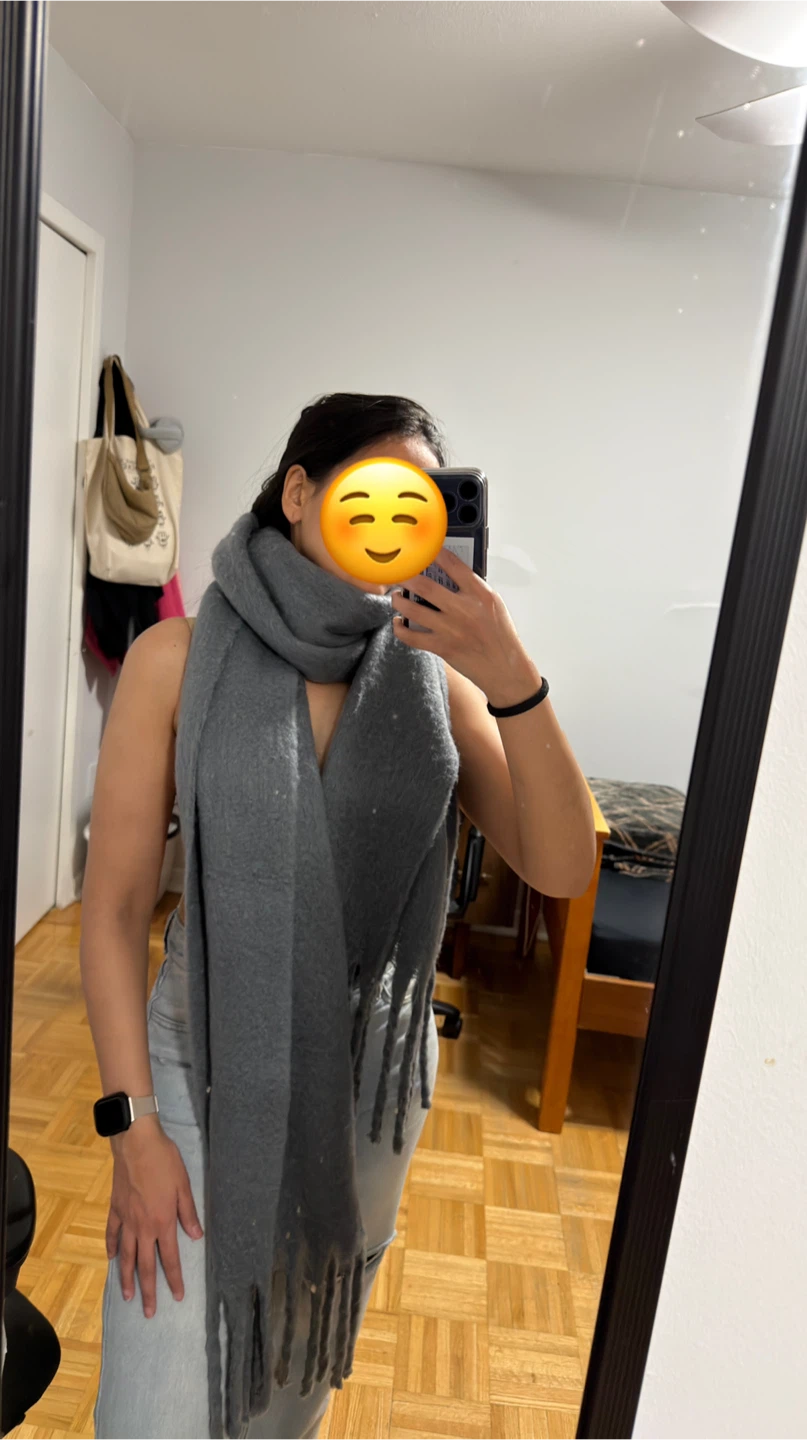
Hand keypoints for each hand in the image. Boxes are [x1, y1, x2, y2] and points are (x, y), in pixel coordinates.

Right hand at [107, 1117, 202, 1317]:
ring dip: (128, 1278)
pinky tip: (113, 1259)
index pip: (170, 1258)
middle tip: (148, 1312)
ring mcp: (126, 1220)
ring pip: (127, 1256)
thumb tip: (197, 1237)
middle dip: (148, 1291)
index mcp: (163, 1222)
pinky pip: (112, 1234)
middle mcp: (143, 1227)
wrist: (137, 1144)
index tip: (177, 1296)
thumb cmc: (164, 1161)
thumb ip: (189, 1213)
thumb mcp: (184, 1186)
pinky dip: (112, 1248)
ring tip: (127, 1297)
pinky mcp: (115, 1209)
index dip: (175, 1279)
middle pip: (146, 1265)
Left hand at [391, 548, 541, 707]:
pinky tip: (398, 622)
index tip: (423, 549)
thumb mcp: (493, 604)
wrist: (504, 668)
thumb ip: (473, 589)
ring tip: (396, 596)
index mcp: (480, 594)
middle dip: (407, 577)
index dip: (434, 554)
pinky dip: (400, 628)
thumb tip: (447, 574)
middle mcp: (464, 609)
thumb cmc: (499, 635)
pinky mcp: (442, 647)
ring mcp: (451, 629)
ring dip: (399, 601)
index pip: (454, 565)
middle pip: (426, 587)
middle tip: (398, 572)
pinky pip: (412, 636)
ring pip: (414, 610)